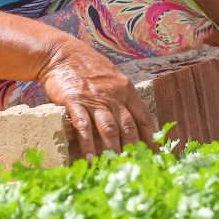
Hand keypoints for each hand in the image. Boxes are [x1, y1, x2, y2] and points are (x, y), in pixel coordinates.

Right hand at [39, 38, 156, 159]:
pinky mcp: (75, 101)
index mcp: (126, 89)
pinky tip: (90, 157)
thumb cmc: (88, 66)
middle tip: (136, 165)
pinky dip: (87, 143)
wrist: (62, 53)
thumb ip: (122, 96)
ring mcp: (94, 99)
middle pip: (128, 125)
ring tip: (115, 165)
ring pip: (109, 128)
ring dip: (112, 149)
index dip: (151, 136)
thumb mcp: (112, 77)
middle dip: (133, 147)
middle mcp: (113, 95)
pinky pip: (83, 126)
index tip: (156, 152)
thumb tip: (133, 120)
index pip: (143, 116)